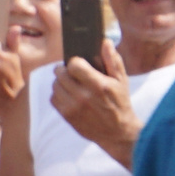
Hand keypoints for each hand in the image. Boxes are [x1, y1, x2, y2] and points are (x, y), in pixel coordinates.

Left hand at [52, 41, 138, 164]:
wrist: (118, 133)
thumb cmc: (120, 104)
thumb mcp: (121, 81)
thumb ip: (113, 60)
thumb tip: (105, 41)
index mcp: (98, 85)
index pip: (74, 64)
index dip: (75, 62)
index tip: (80, 65)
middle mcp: (84, 96)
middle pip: (60, 73)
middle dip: (65, 70)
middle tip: (72, 73)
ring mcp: (73, 107)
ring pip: (55, 85)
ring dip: (61, 82)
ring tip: (70, 84)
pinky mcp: (67, 116)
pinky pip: (53, 98)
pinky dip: (58, 95)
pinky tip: (68, 95)